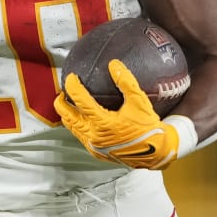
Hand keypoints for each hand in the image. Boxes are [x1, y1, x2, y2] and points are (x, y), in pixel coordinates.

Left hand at [54, 60, 185, 169]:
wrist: (155, 153)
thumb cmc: (147, 127)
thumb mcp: (139, 102)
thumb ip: (126, 82)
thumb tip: (114, 64)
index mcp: (103, 123)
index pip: (81, 102)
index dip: (74, 87)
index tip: (72, 77)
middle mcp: (95, 136)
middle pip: (69, 117)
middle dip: (61, 104)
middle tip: (61, 92)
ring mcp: (94, 146)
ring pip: (73, 129)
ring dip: (67, 115)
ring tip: (67, 104)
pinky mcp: (96, 152)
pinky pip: (80, 137)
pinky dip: (77, 126)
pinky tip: (80, 119)